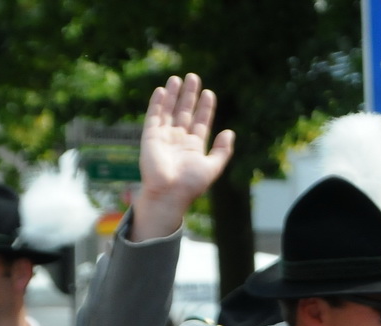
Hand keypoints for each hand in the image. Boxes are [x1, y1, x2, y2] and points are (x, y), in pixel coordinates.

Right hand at [130, 74, 234, 241]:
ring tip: (178, 78)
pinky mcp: (150, 136)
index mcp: (194, 146)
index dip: (205, 107)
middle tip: (193, 77)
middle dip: (189, 95)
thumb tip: (230, 132)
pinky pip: (154, 116)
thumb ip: (222, 150)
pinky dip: (158, 103)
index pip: (200, 122)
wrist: (169, 193)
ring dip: (173, 95)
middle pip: (185, 112)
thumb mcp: (213, 167)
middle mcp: (179, 139)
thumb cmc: (191, 184)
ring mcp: (164, 136)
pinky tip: (162, 90)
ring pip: (169, 110)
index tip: (209, 93)